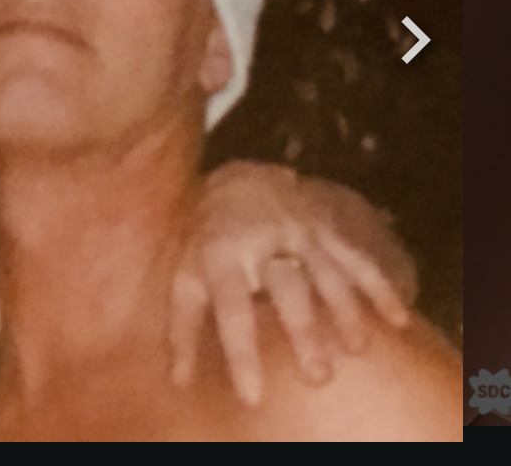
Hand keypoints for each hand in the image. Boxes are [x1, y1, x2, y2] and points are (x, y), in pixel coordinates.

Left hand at [169, 161, 414, 406]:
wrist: (238, 180)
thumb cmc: (207, 240)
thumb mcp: (186, 276)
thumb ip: (183, 326)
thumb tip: (178, 381)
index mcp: (222, 255)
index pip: (232, 309)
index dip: (242, 353)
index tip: (254, 396)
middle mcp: (263, 241)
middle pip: (288, 290)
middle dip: (304, 332)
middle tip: (318, 377)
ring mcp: (300, 231)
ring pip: (327, 273)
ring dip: (344, 311)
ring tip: (356, 349)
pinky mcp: (329, 227)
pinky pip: (357, 257)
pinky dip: (380, 286)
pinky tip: (398, 319)